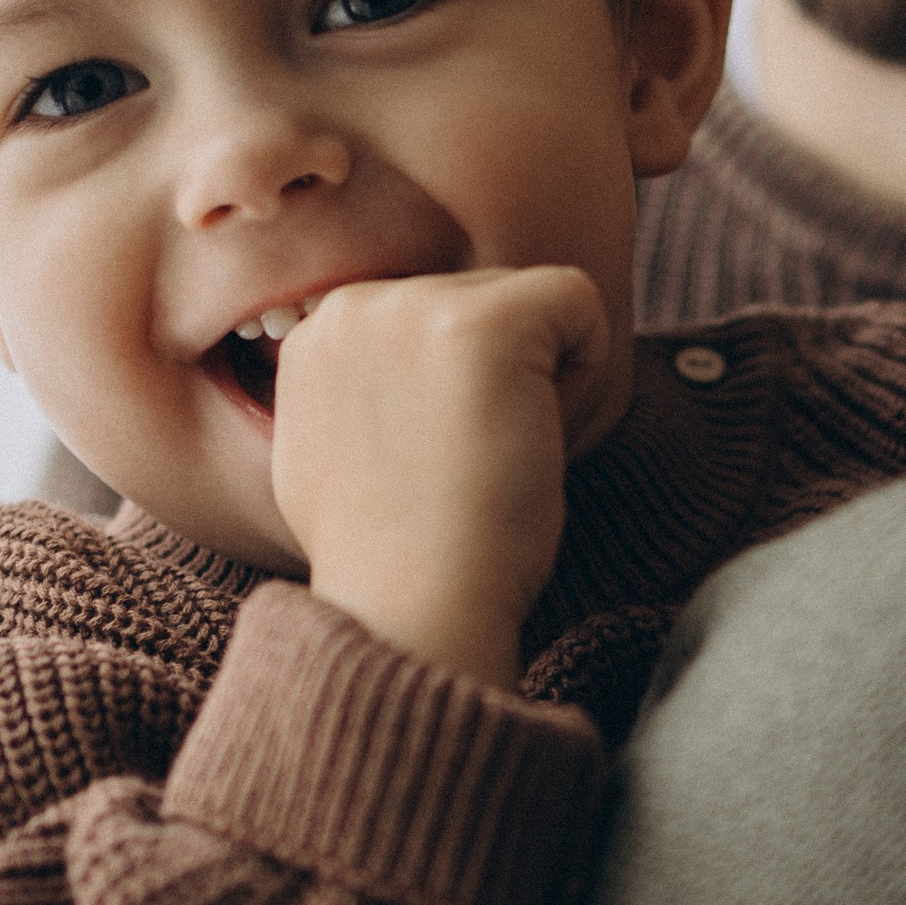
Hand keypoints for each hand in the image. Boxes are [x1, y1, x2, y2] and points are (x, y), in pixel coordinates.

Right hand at [271, 265, 609, 686]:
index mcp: (318, 336)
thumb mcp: (336, 458)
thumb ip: (358, 396)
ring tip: (494, 455)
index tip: (434, 463)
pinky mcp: (485, 321)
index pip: (430, 319)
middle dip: (500, 375)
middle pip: (480, 300)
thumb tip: (402, 382)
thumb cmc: (392, 559)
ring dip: (538, 375)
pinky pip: (578, 298)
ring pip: (528, 301)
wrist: (410, 605)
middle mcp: (354, 303)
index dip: (455, 392)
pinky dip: (587, 366)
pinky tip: (537, 433)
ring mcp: (415, 305)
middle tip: (470, 465)